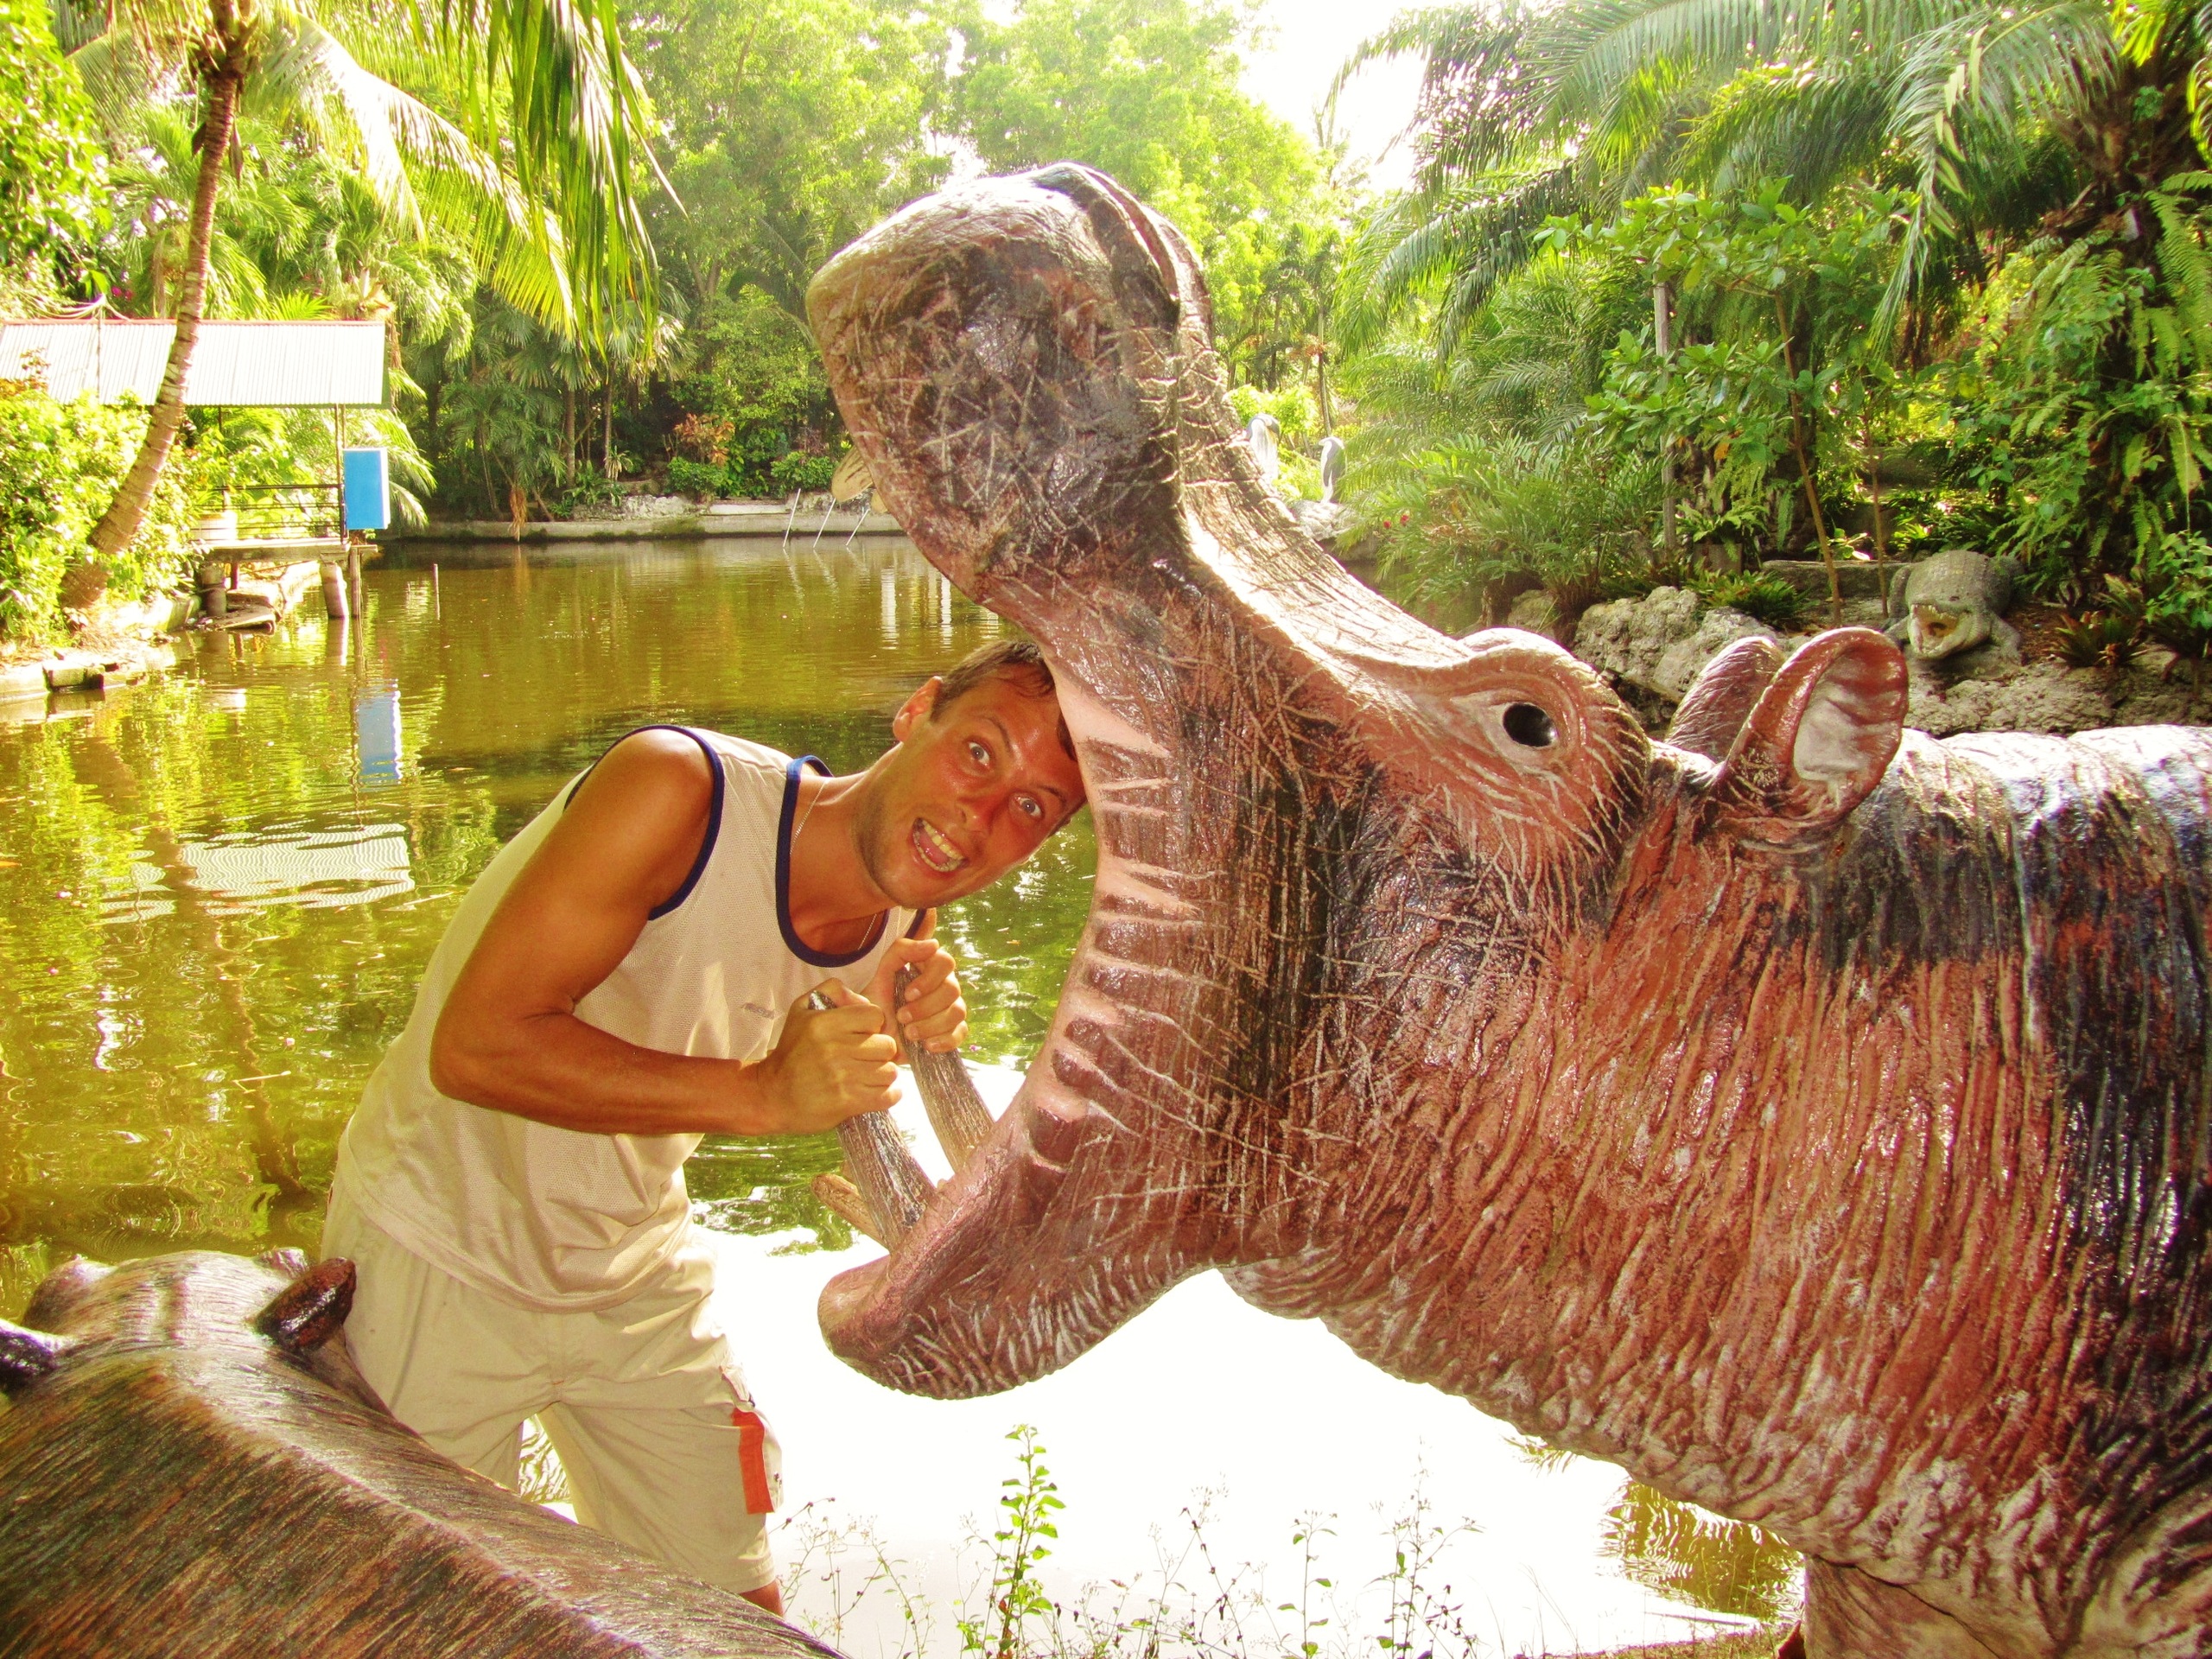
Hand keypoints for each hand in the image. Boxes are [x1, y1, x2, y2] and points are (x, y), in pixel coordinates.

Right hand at [755, 980, 898, 1131]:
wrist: (771, 1095)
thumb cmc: (790, 1052)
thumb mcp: (801, 1010)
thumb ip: (832, 991)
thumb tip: (863, 1000)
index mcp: (824, 1023)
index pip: (875, 1016)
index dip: (872, 1026)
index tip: (862, 1035)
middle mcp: (834, 1048)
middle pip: (887, 1045)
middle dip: (880, 1052)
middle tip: (866, 1058)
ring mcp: (842, 1077)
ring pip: (889, 1071)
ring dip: (882, 1074)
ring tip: (869, 1076)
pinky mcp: (847, 1102)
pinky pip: (887, 1096)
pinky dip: (888, 1095)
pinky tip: (877, 1091)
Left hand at [866, 936, 968, 1054]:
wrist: (873, 1036)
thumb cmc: (876, 1002)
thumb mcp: (881, 974)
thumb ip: (901, 951)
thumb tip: (933, 944)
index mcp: (929, 968)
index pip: (945, 962)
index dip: (929, 979)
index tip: (908, 993)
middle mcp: (944, 985)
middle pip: (953, 989)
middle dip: (925, 1006)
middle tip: (901, 1017)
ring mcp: (951, 1008)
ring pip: (958, 1012)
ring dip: (931, 1025)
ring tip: (908, 1033)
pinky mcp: (953, 1031)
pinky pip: (961, 1033)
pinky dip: (944, 1040)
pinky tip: (926, 1045)